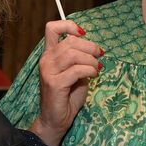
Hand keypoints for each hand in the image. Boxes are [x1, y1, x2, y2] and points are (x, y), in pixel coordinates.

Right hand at [32, 20, 100, 145]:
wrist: (56, 120)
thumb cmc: (67, 97)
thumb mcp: (76, 74)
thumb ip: (80, 60)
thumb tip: (94, 50)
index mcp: (50, 54)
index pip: (52, 28)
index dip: (69, 25)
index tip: (83, 34)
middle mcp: (46, 60)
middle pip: (69, 41)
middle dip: (90, 46)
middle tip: (100, 55)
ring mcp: (48, 71)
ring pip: (73, 54)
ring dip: (90, 60)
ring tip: (97, 68)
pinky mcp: (54, 83)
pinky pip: (76, 70)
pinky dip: (89, 70)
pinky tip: (94, 76)